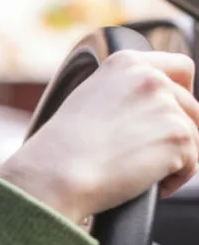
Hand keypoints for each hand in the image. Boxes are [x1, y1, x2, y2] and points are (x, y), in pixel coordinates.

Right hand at [0, 50, 198, 223]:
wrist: (58, 170)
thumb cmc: (64, 145)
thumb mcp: (90, 98)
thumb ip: (125, 92)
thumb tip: (150, 110)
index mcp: (125, 64)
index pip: (180, 67)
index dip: (182, 92)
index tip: (173, 112)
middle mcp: (150, 77)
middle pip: (192, 107)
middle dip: (177, 133)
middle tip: (148, 154)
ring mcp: (166, 105)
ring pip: (193, 136)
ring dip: (174, 157)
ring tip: (140, 171)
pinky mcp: (179, 135)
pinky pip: (193, 162)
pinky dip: (174, 178)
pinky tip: (144, 181)